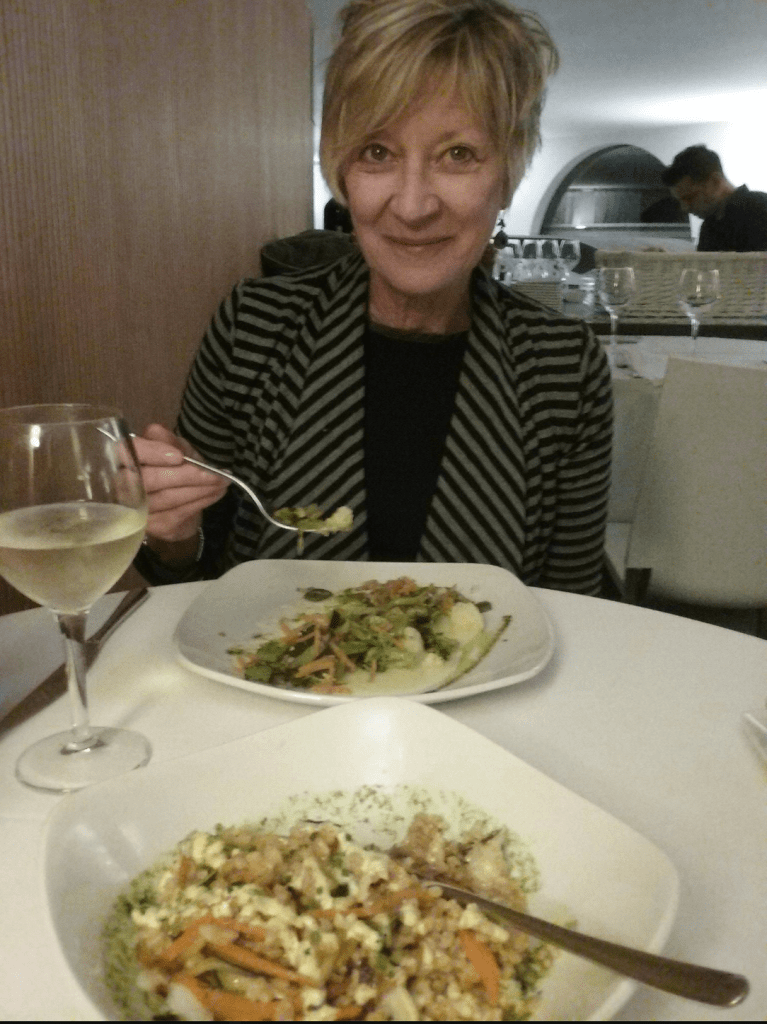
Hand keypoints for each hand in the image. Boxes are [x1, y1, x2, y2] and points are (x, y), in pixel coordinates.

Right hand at [133, 424, 228, 545]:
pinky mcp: (152, 526)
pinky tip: (216, 492)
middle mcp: (121, 486)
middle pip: (148, 479)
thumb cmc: (173, 471)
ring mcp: (135, 509)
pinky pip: (178, 512)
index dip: (151, 453)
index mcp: (123, 459)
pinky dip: (202, 501)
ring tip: (221, 480)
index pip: (126, 452)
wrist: (179, 508)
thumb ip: (167, 440)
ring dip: (199, 488)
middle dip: (184, 475)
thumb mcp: (175, 449)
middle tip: (212, 473)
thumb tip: (156, 432)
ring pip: (167, 497)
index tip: (178, 456)